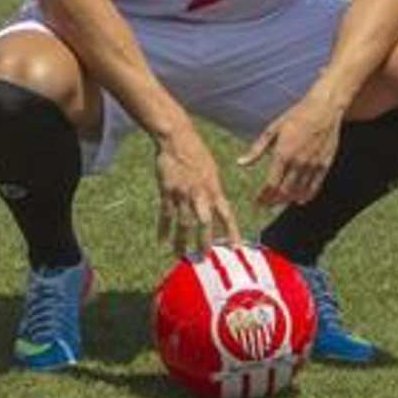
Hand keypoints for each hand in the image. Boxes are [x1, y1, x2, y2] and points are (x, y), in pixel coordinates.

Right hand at [154, 125, 240, 254]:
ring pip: (183, 222)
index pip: (226, 215)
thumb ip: (213, 190)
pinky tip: (162, 239)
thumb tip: (217, 207)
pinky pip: (166, 214)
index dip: (231, 232)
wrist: (176, 139)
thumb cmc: (196, 153)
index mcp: (214, 189)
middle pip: (204, 223)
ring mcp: (182, 193)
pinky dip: (163, 228)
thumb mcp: (212, 171)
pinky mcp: (167, 191)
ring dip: (182, 240)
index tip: (235, 247)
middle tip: (204, 257)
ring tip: (181, 254)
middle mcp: (200, 193)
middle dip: (204, 242)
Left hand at [240, 92, 343, 207]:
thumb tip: (240, 163)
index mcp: (282, 153)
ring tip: (278, 203)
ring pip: (299, 191)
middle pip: (284, 191)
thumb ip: (256, 150)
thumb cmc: (295, 117)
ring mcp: (313, 164)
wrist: (324, 110)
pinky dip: (307, 195)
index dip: (263, 197)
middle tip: (265, 205)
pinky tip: (300, 200)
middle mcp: (298, 162)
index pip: (270, 184)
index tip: (256, 202)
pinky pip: (315, 186)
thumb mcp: (272, 130)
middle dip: (273, 201)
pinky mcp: (325, 164)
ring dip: (288, 200)